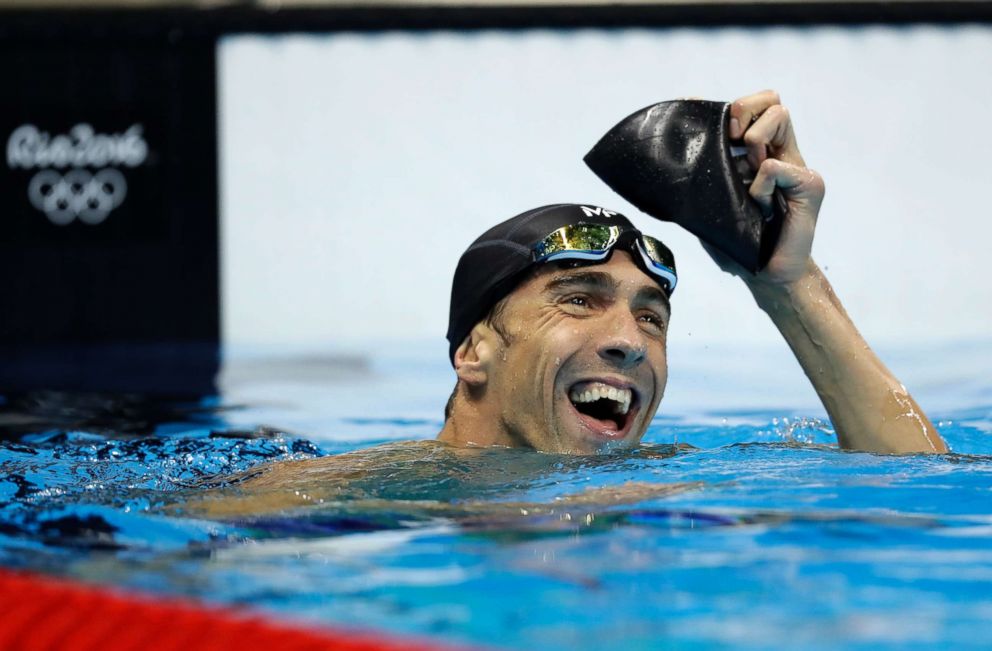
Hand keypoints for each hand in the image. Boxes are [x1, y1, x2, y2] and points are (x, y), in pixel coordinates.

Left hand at [704, 90, 825, 285]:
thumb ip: (699, 176)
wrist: (766, 274)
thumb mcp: (710, 202)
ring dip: (752, 141)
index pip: (756, 106)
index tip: (714, 127)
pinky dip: (760, 186)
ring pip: (780, 116)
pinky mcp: (809, 184)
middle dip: (743, 111)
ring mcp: (797, 166)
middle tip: (730, 142)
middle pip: (771, 99)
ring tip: (747, 176)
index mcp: (760, 154)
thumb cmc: (739, 242)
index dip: (734, 106)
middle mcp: (781, 154)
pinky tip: (760, 208)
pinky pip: (775, 166)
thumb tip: (669, 147)